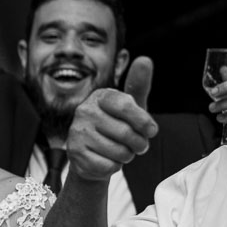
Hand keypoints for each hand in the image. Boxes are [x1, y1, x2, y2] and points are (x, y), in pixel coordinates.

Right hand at [66, 56, 158, 182]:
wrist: (92, 155)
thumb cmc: (116, 127)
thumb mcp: (131, 107)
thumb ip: (138, 85)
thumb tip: (145, 59)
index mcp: (99, 96)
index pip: (126, 106)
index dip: (144, 121)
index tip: (151, 131)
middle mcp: (84, 111)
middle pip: (125, 132)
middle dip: (139, 143)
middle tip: (138, 145)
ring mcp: (76, 132)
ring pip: (118, 151)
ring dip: (127, 155)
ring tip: (122, 151)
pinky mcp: (75, 153)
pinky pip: (108, 165)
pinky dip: (114, 166)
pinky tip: (107, 160)